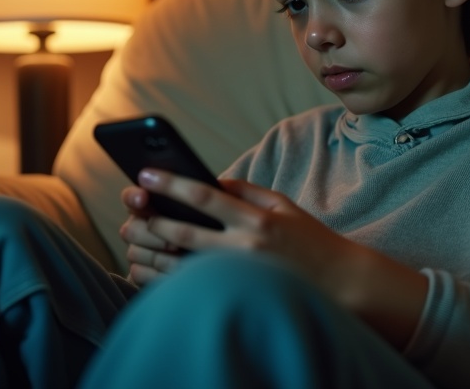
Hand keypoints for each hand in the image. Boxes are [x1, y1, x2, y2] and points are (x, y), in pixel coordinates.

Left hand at [131, 168, 429, 348]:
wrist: (339, 284)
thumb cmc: (308, 239)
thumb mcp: (281, 204)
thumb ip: (243, 189)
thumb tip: (206, 179)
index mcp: (256, 218)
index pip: (205, 196)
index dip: (170, 183)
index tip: (144, 172)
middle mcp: (244, 247)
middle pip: (183, 231)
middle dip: (150, 218)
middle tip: (129, 207)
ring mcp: (238, 276)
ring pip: (179, 263)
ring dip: (149, 249)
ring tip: (131, 235)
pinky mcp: (234, 296)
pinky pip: (188, 287)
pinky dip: (162, 275)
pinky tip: (146, 263)